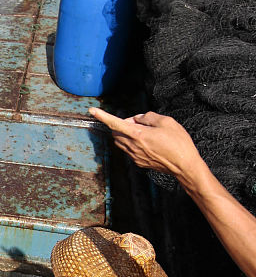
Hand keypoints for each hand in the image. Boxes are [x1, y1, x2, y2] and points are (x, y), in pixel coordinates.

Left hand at [88, 109, 203, 184]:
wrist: (185, 166)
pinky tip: (149, 142)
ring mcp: (135, 156)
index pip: (115, 123)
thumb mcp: (166, 121)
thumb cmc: (178, 143)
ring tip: (146, 132)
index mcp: (138, 135)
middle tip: (140, 122)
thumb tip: (137, 119)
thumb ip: (148, 117)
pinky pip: (129, 149)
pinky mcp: (139, 163)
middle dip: (122, 124)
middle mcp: (133, 147)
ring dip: (126, 134)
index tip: (92, 110)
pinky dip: (133, 143)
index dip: (103, 116)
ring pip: (121, 142)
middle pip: (116, 132)